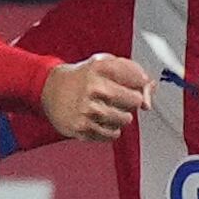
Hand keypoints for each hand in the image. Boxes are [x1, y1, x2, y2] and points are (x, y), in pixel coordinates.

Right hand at [38, 53, 152, 142]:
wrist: (49, 89)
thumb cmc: (82, 77)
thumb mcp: (106, 63)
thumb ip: (133, 72)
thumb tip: (150, 95)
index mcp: (100, 68)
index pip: (139, 80)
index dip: (141, 85)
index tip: (136, 85)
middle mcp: (93, 88)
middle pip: (135, 101)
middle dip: (131, 101)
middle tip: (119, 99)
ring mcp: (86, 110)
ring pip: (125, 120)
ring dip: (121, 117)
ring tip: (109, 110)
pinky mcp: (80, 128)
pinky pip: (111, 135)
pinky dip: (111, 130)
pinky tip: (101, 121)